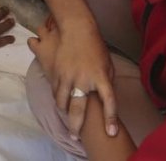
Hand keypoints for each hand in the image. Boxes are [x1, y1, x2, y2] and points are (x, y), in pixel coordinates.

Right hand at [28, 18, 118, 138]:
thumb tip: (104, 99)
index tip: (111, 132)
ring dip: (64, 112)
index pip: (109, 101)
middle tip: (75, 137)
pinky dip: (57, 98)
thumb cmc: (95, 47)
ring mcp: (68, 75)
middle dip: (77, 126)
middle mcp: (84, 78)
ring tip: (67, 117)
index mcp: (101, 76)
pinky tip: (61, 101)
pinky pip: (55, 91)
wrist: (77, 29)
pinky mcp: (57, 72)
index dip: (111, 118)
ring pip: (62, 102)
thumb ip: (106, 82)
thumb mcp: (107, 64)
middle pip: (80, 109)